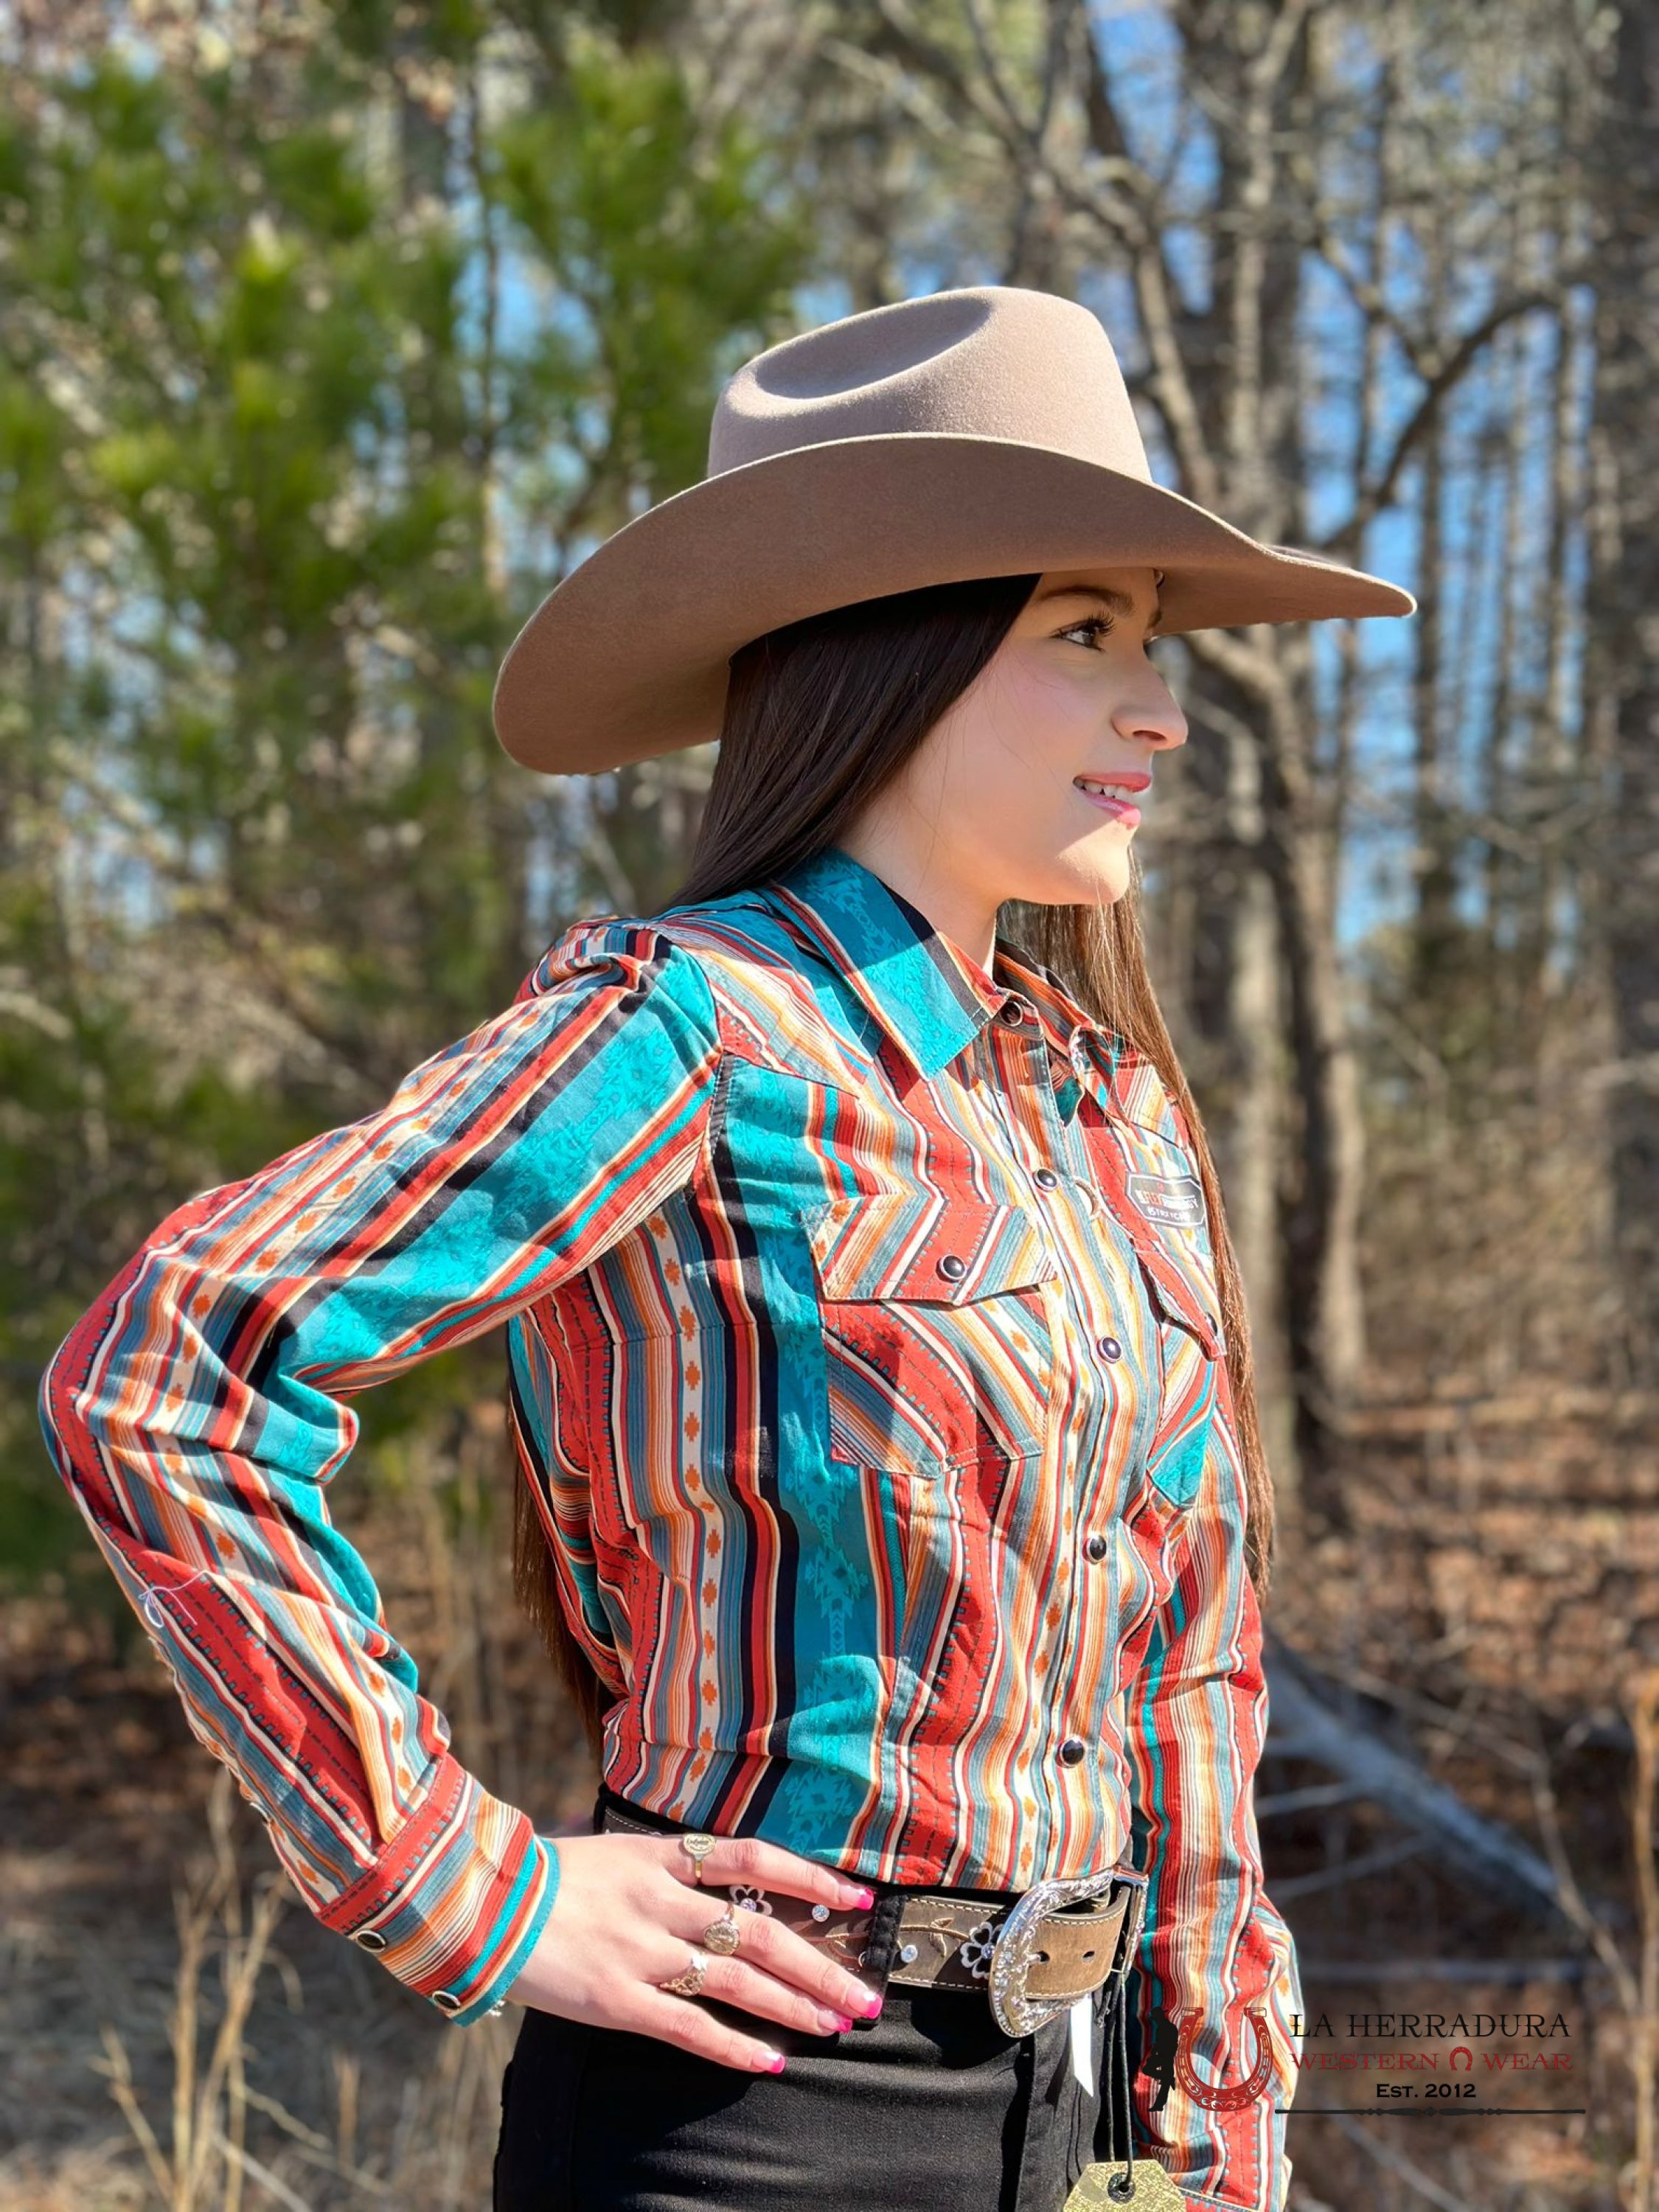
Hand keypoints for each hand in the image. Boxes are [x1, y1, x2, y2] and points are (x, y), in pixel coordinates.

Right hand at [504, 1831, 885, 2070]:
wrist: (481, 1902)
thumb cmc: (546, 1875)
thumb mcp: (612, 1851)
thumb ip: (662, 1865)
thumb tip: (707, 1869)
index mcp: (663, 1857)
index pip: (755, 1859)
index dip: (811, 1877)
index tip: (857, 1900)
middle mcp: (663, 1901)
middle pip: (762, 1930)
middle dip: (821, 1966)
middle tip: (863, 1993)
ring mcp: (643, 1951)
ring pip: (739, 1979)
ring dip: (794, 2005)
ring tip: (834, 2025)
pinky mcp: (619, 2000)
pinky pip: (690, 2028)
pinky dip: (735, 2046)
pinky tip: (770, 2061)